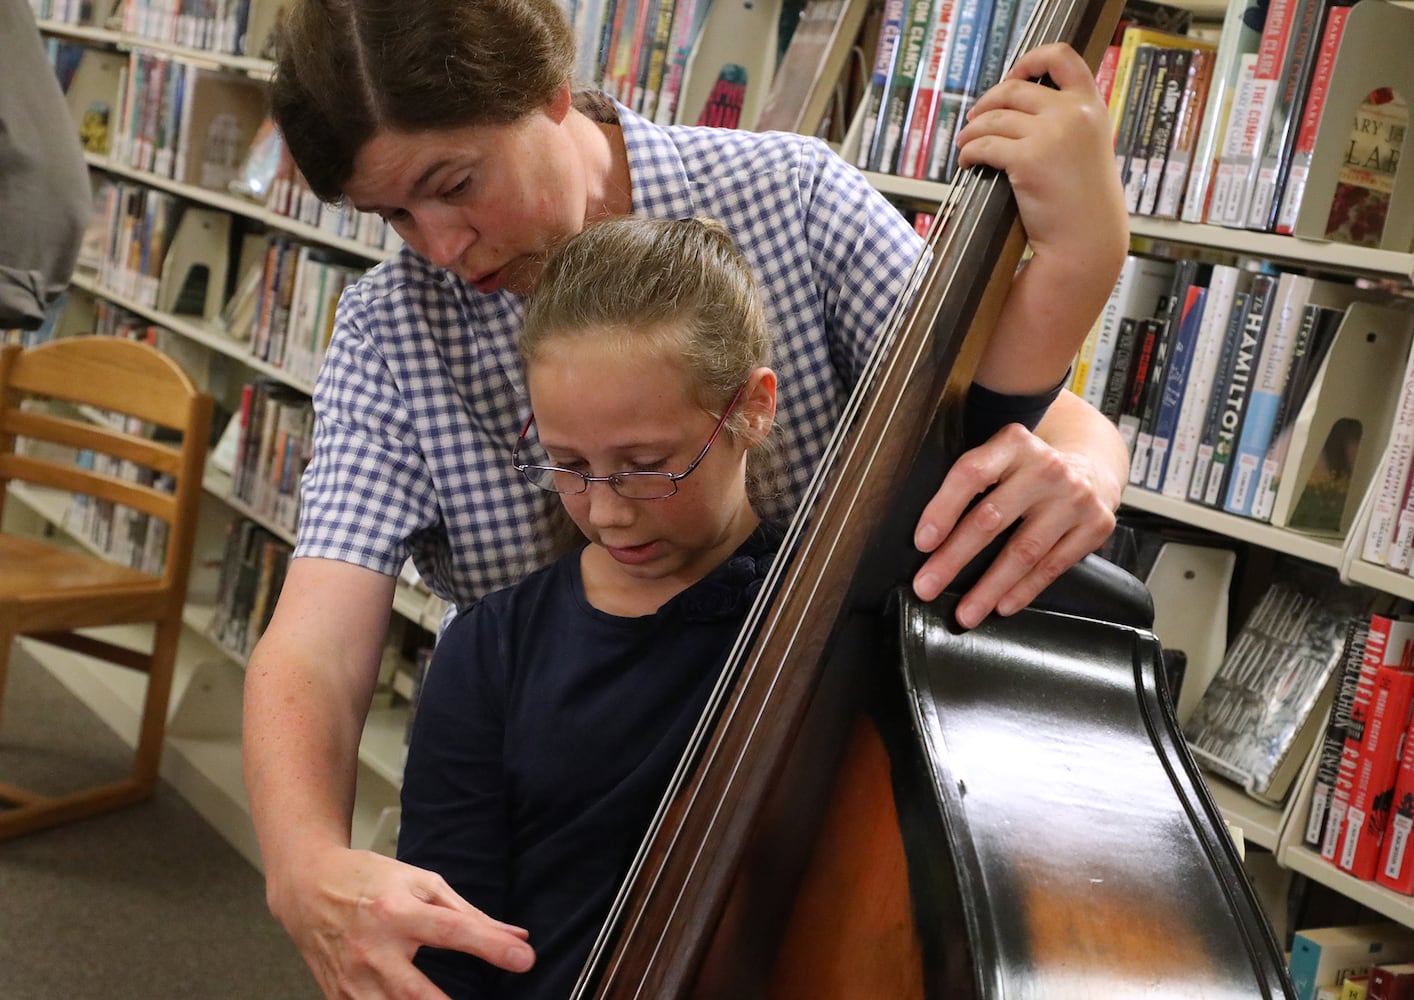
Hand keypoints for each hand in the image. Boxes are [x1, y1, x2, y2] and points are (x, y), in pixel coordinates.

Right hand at [271, 847, 533, 998]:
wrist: (305, 886)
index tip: (525, 959)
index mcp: (396, 911)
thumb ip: (469, 914)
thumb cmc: (369, 879)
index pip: (452, 931)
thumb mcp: (420, 882)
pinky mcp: (338, 997)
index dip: (490, 946)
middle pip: (416, 992)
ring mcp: (351, 980)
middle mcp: (372, 949)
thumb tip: (517, 938)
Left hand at [911, 422, 1119, 628]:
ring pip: (1023, 551)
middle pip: (991, 518)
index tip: (922, 542)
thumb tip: (926, 537)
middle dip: (953, 559)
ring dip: (989, 588)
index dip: (943, 509)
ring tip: (965, 613)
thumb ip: (970, 482)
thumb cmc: (1027, 471)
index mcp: (1014, 443)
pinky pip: (1052, 566)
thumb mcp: (1002, 457)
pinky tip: (1002, 606)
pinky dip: (1023, 590)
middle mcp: (1046, 467)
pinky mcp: (1095, 525)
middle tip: (926, 587)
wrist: (1091, 468)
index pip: (971, 474)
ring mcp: (1075, 497)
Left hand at [953, 42, 1126, 269]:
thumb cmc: (1083, 203)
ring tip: (965, 144)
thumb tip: (1018, 106)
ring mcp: (1051, 135)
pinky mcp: (1028, 160)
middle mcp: (1073, 114)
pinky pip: (984, 146)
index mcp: (1091, 106)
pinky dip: (969, 152)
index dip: (1030, 60)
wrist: (1087, 241)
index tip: (1013, 76)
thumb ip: (1065, 122)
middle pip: (1014, 89)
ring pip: (993, 118)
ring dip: (971, 130)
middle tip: (973, 118)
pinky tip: (967, 162)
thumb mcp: (1087, 148)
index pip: (1062, 57)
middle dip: (986, 102)